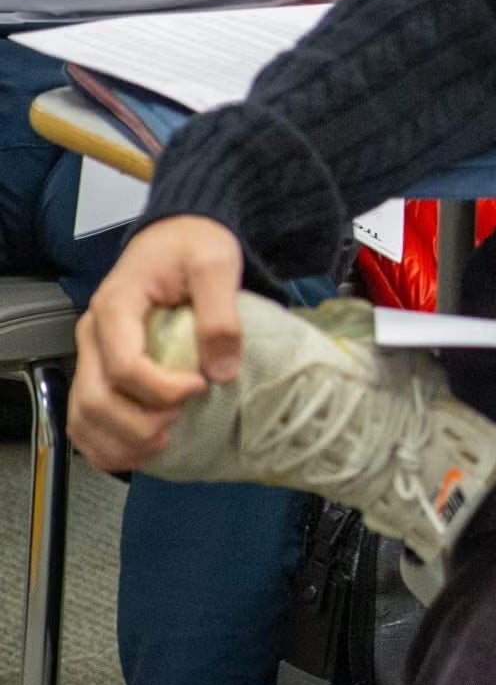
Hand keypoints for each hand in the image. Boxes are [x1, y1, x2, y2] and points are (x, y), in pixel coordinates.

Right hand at [70, 217, 243, 473]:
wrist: (175, 235)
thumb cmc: (194, 246)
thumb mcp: (216, 264)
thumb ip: (220, 314)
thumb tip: (222, 372)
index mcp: (116, 308)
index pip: (124, 366)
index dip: (162, 389)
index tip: (200, 386)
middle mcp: (93, 334)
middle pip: (97, 399)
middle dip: (139, 424)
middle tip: (179, 420)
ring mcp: (92, 354)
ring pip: (83, 415)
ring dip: (119, 441)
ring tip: (161, 443)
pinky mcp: (100, 367)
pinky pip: (86, 417)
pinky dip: (106, 443)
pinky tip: (138, 450)